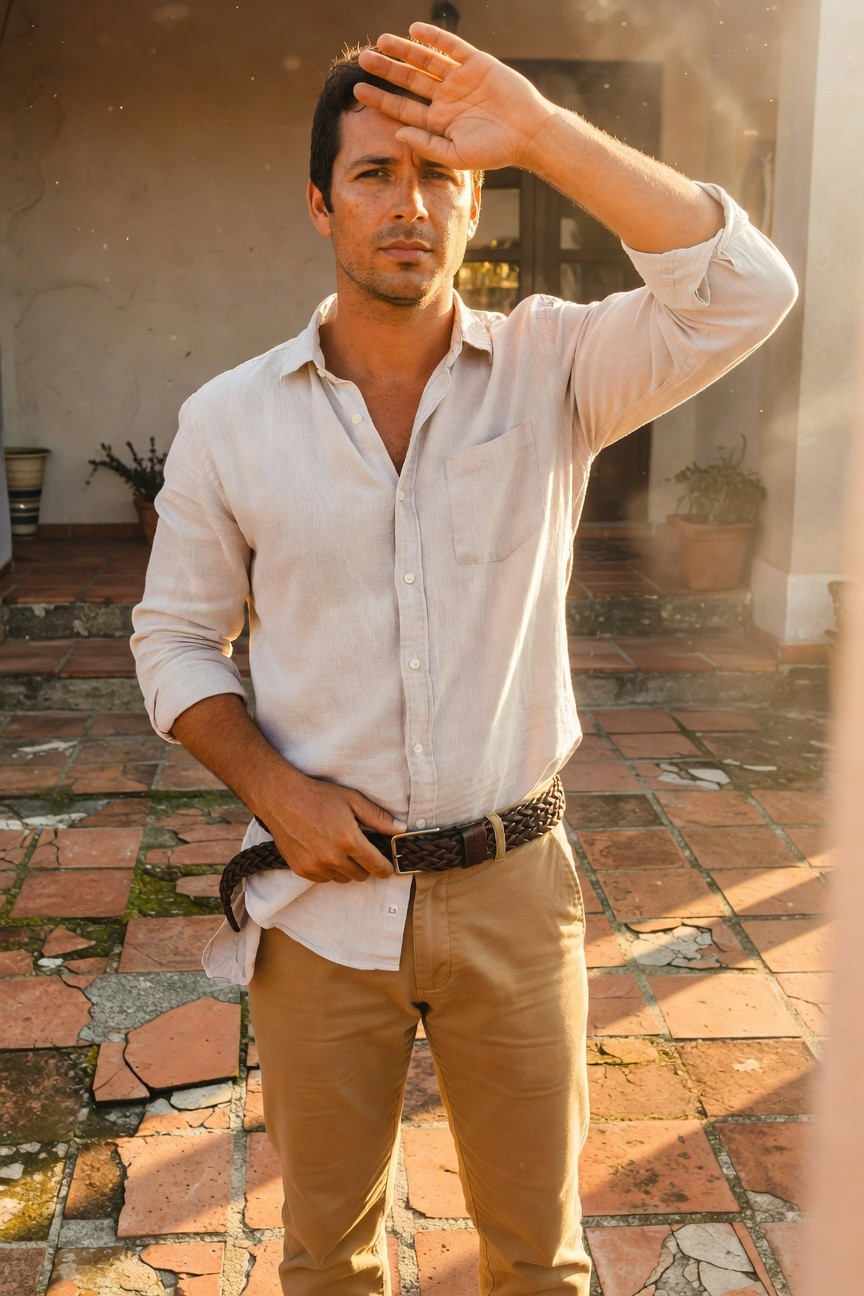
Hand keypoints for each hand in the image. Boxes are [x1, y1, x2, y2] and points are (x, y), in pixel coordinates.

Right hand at [259, 768, 405, 884]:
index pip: (376, 866)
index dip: (386, 869)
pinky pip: (324, 878)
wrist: (281, 798)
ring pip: (342, 878)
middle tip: (359, 849)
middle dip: (364, 865)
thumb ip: (378, 818)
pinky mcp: (301, 870)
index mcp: (348, 840)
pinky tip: (323, 851)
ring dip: (345, 868)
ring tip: (338, 847)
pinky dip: (328, 869)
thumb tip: (401, 830)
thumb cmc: (318, 796)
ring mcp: (315, 865)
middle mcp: (332, 857)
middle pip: (360, 875)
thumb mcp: (352, 800)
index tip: (388, 868)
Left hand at [355, 22, 552, 172]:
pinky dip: (434, 38)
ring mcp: (460, 79)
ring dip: (404, 50)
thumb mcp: (457, 155)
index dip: (381, 99)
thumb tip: (397, 133)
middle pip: (409, 80)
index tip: (358, 91)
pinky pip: (451, 47)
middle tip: (363, 59)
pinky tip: (414, 30)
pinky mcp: (476, 63)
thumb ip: (427, 144)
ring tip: (382, 41)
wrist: (529, 134)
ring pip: (426, 61)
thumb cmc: (495, 151)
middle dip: (386, 70)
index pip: (403, 107)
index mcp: (438, 121)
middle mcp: (445, 98)